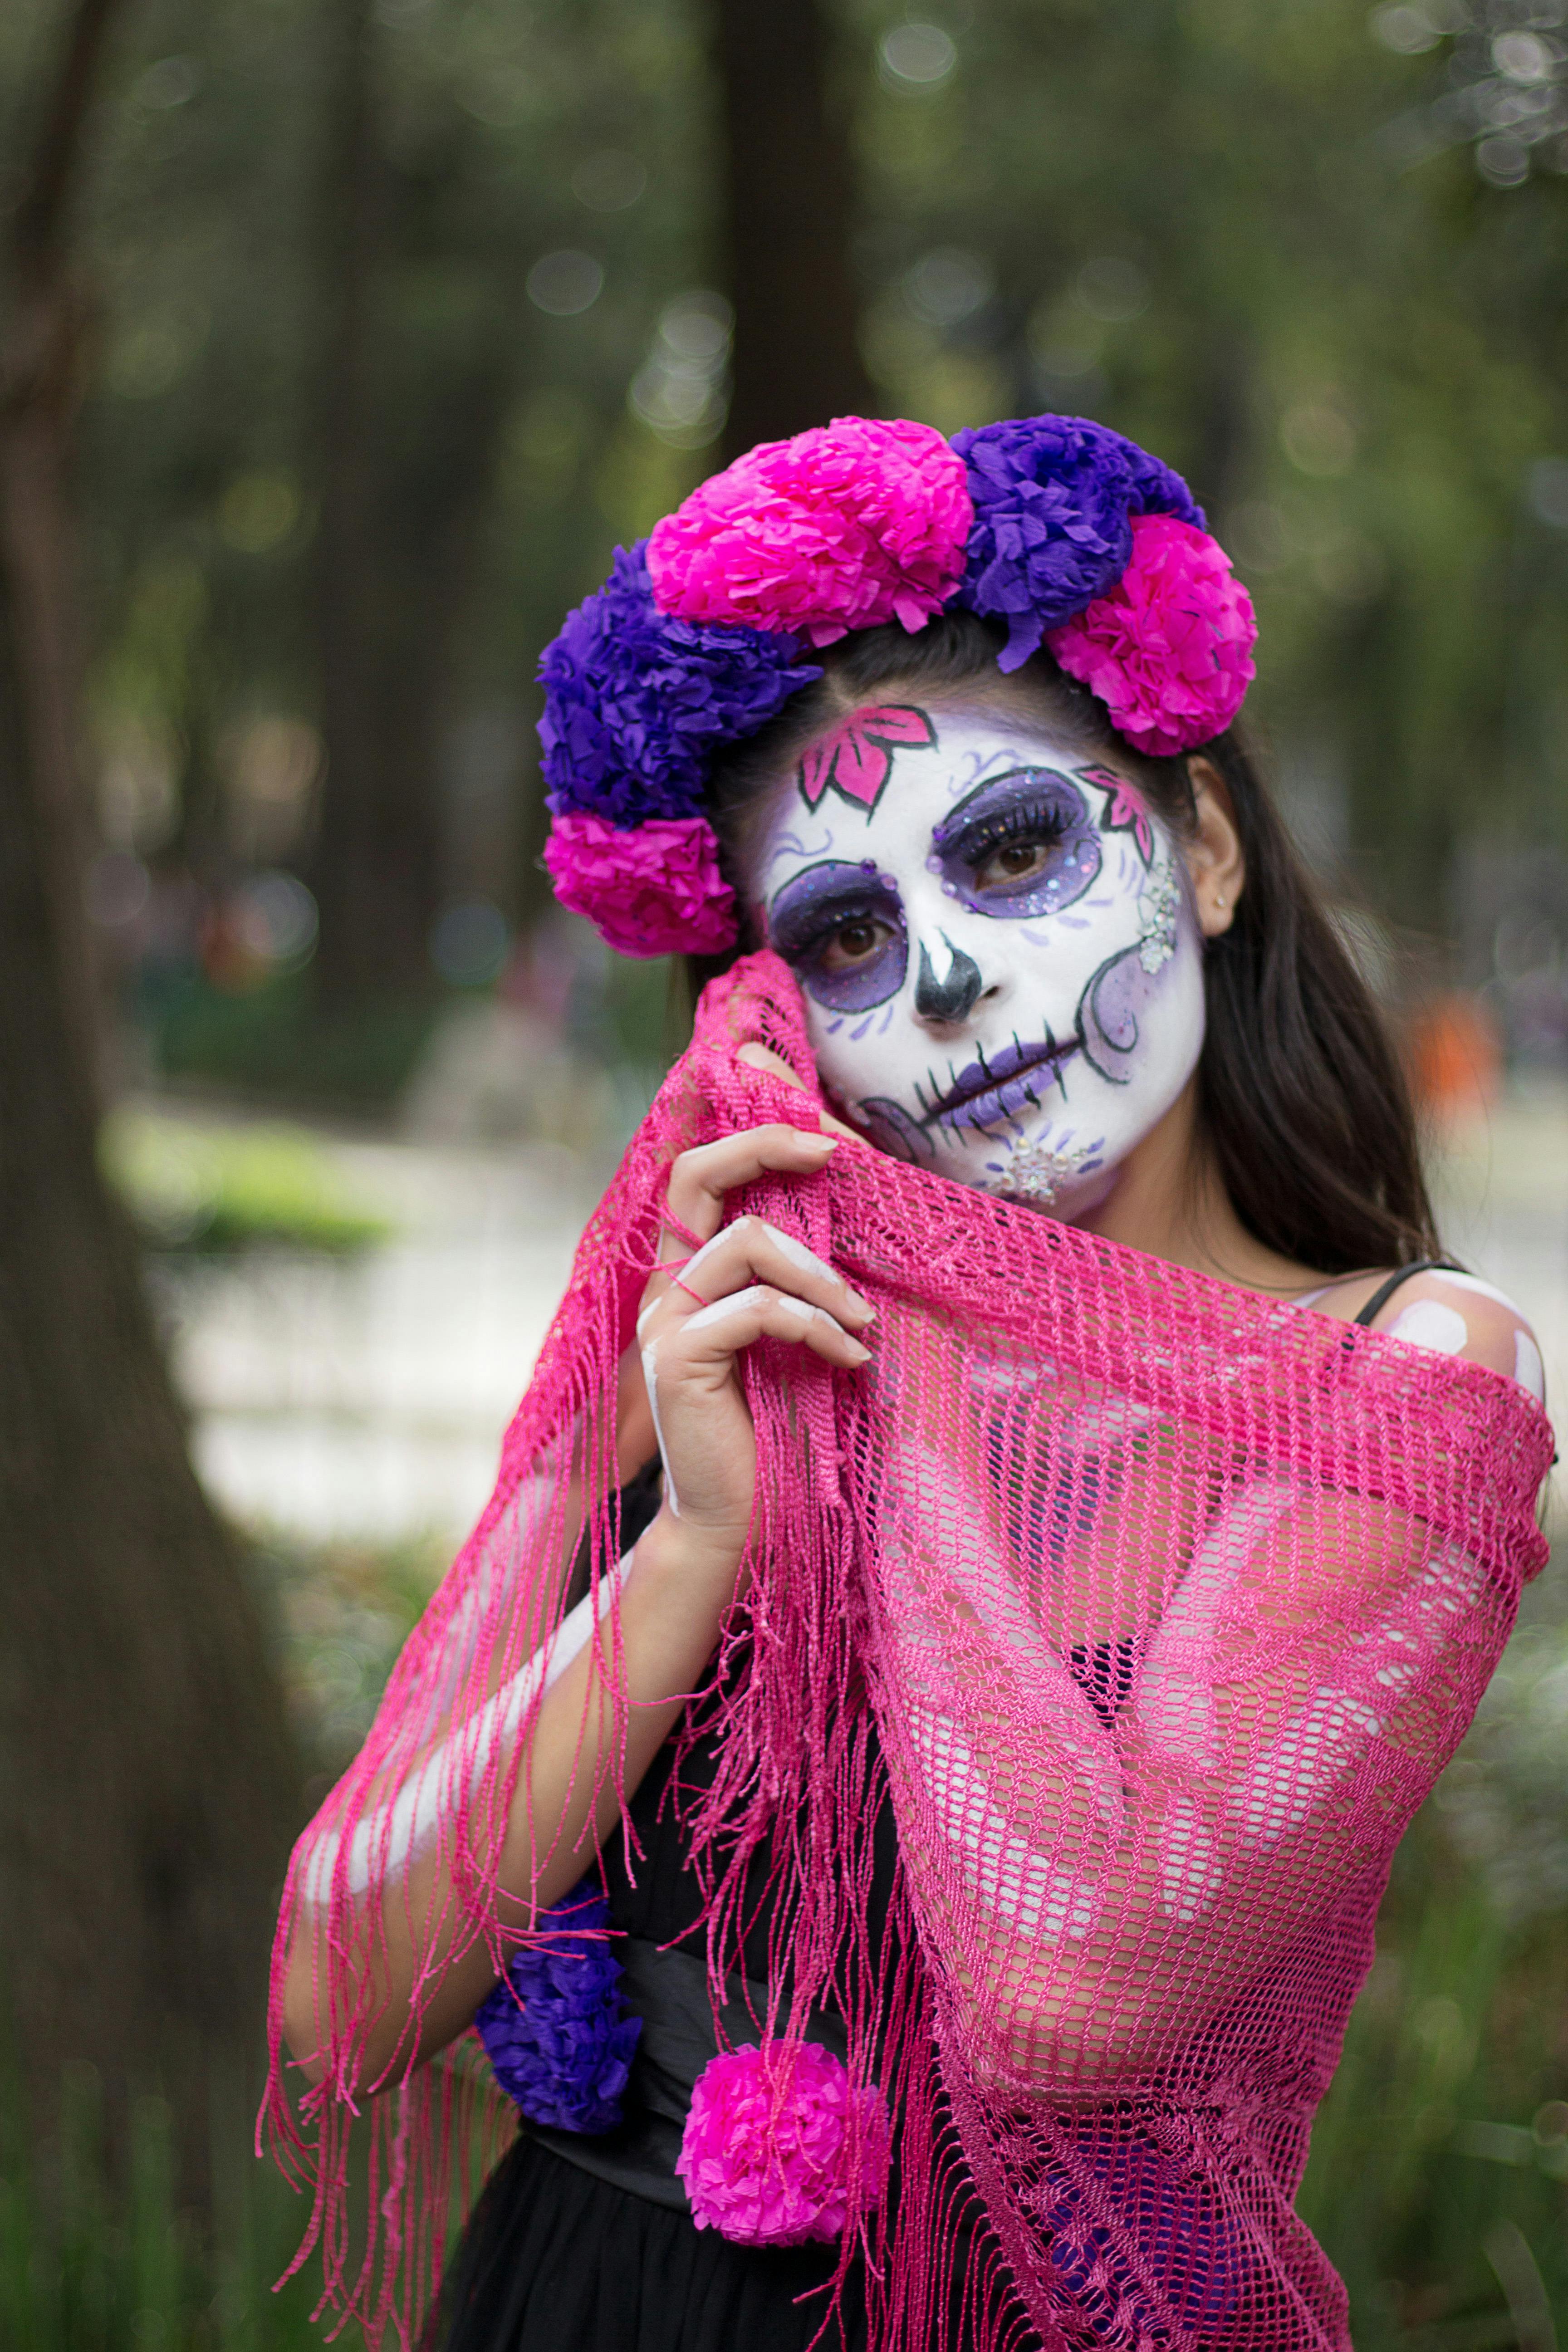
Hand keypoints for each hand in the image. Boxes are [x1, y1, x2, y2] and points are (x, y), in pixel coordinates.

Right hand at [632, 1119, 874, 1582]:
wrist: (742, 1517)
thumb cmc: (779, 1426)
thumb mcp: (792, 1332)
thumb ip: (795, 1273)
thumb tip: (847, 1201)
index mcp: (690, 1272)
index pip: (702, 1173)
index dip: (754, 1136)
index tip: (824, 1138)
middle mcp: (666, 1287)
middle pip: (694, 1173)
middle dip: (765, 1147)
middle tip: (832, 1155)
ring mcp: (664, 1322)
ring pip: (744, 1242)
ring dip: (821, 1274)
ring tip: (865, 1319)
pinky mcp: (678, 1360)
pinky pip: (757, 1310)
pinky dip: (816, 1326)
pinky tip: (851, 1357)